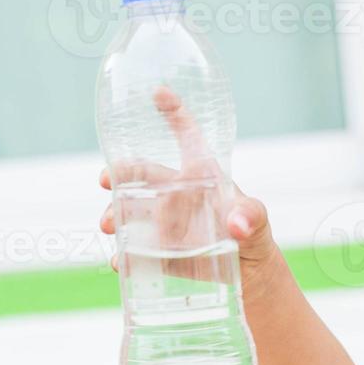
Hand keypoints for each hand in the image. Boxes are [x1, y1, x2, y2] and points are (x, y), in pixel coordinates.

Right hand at [97, 86, 276, 289]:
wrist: (246, 272)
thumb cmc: (252, 235)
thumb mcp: (257, 222)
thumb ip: (250, 217)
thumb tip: (237, 225)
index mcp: (200, 174)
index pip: (186, 137)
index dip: (174, 113)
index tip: (158, 92)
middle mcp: (176, 192)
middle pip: (143, 173)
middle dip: (120, 172)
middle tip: (106, 179)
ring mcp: (164, 220)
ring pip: (130, 209)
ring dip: (114, 214)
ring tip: (108, 225)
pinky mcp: (158, 249)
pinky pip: (135, 247)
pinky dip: (124, 254)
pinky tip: (119, 261)